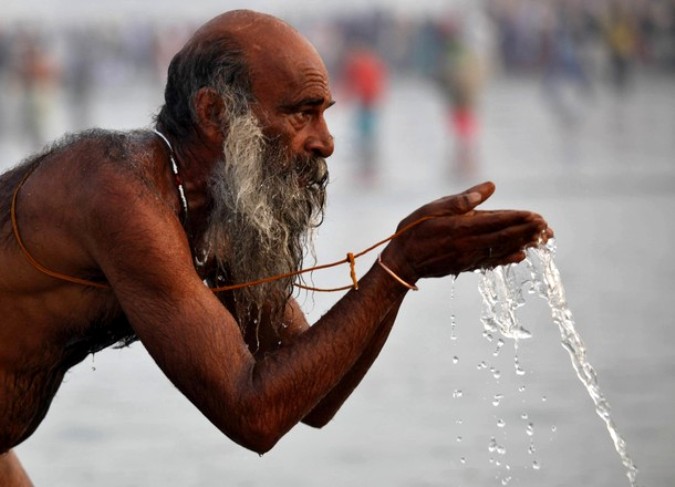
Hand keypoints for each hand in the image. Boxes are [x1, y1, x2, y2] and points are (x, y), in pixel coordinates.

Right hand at [381, 182, 551, 282]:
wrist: (402, 261)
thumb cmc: (414, 229)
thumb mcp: (433, 207)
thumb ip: (462, 200)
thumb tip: (491, 187)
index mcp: (462, 227)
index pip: (498, 222)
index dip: (519, 219)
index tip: (537, 216)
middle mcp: (469, 245)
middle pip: (505, 237)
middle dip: (528, 232)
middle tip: (547, 228)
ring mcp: (469, 258)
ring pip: (502, 250)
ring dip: (524, 244)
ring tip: (543, 239)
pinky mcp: (465, 265)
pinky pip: (491, 261)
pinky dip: (508, 258)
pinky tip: (521, 256)